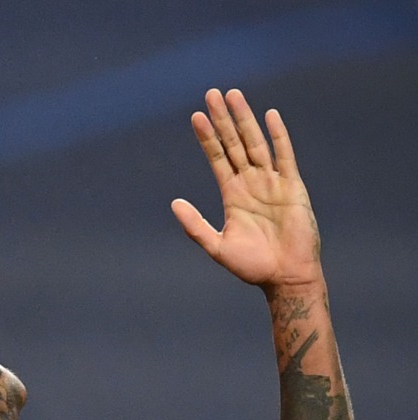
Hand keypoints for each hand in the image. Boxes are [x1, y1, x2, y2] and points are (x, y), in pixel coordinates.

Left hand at [171, 88, 322, 290]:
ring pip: (256, 143)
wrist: (285, 276)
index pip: (217, 158)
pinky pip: (285, 156)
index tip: (196, 117)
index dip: (207, 138)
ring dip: (245, 120)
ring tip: (233, 96)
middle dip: (223, 119)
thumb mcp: (216, 246)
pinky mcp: (292, 187)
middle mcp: (251, 183)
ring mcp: (272, 183)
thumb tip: (174, 202)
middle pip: (234, 143)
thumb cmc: (252, 266)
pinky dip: (279, 136)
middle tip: (212, 94)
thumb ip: (195, 225)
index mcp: (232, 195)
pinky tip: (270, 116)